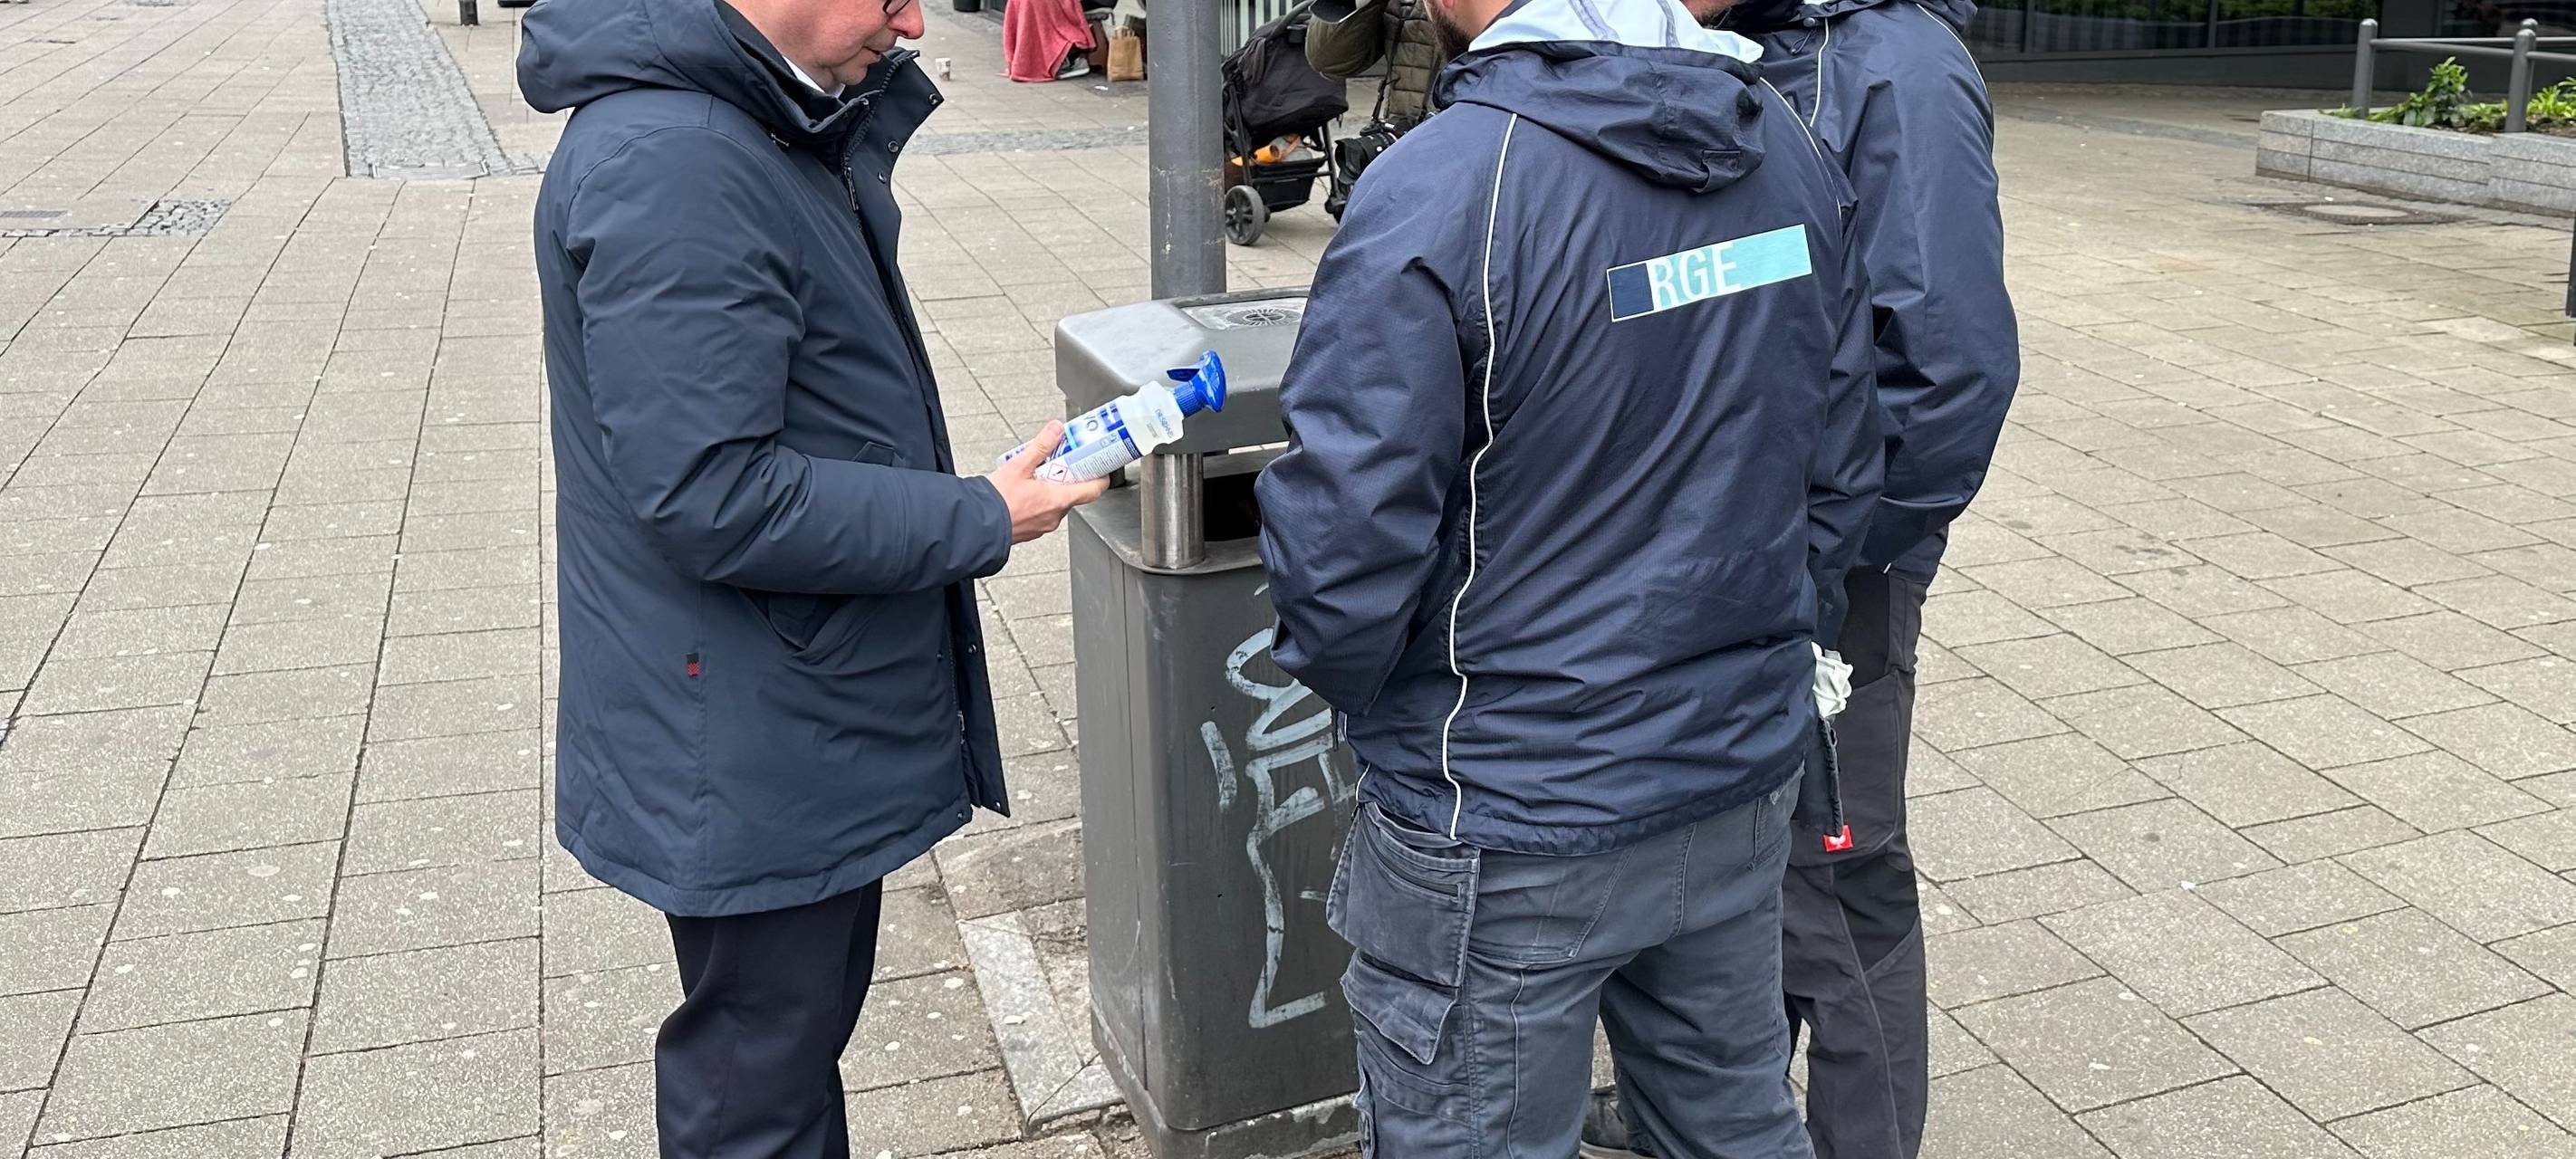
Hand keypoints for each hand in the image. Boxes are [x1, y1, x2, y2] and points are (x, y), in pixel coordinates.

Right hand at [984, 422, 1110, 543]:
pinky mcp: (1032, 531)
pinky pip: (1043, 514)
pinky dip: (1040, 502)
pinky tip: (1026, 493)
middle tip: (1059, 464)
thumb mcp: (1019, 466)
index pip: (1093, 490)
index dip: (1099, 477)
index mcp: (1057, 500)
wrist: (976, 524)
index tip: (1100, 467)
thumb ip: (1041, 446)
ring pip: (1057, 504)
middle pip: (1073, 495)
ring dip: (1052, 491)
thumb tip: (1056, 429)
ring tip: (1037, 477)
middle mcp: (1055, 516)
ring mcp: (1044, 525)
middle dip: (1068, 479)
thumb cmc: (997, 501)